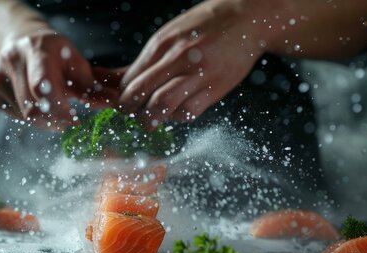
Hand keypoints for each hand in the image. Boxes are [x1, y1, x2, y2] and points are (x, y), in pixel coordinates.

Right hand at [0, 27, 119, 129]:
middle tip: (70, 122)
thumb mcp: (75, 62)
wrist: (21, 40)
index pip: (43, 87)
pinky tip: (40, 108)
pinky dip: (32, 120)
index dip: (60, 110)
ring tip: (57, 113)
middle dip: (55, 121)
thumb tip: (112, 103)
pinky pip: (15, 117)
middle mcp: (12, 62)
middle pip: (33, 107)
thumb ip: (91, 86)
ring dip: (45, 122)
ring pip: (24, 116)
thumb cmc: (55, 53)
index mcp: (36, 51)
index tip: (75, 119)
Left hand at [119, 0, 260, 128]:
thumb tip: (121, 81)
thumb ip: (148, 59)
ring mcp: (198, 73)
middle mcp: (178, 57)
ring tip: (151, 119)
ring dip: (151, 118)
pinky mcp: (216, 88)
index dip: (122, 95)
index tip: (124, 101)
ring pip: (162, 105)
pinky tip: (177, 111)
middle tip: (132, 114)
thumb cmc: (204, 26)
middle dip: (130, 109)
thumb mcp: (171, 35)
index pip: (131, 77)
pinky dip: (177, 117)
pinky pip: (188, 112)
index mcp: (163, 43)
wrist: (245, 19)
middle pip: (141, 92)